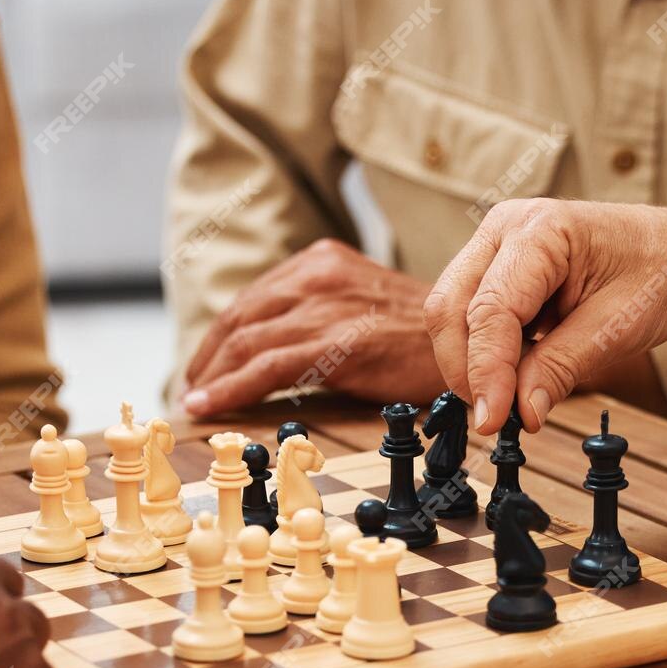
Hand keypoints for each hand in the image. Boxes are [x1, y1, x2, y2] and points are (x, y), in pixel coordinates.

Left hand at [182, 239, 447, 416]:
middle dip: (208, 357)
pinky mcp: (334, 341)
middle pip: (241, 316)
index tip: (205, 364)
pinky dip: (227, 388)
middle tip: (192, 388)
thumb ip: (322, 314)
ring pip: (246, 341)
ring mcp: (325, 306)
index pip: (254, 297)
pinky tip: (206, 406)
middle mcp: (318, 275)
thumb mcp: (365, 305)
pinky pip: (264, 367)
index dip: (221, 335)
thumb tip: (275, 350)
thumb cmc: (422, 337)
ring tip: (195, 402)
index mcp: (323, 261)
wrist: (475, 344)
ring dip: (210, 376)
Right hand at [425, 200, 666, 433]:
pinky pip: (470, 318)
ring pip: (451, 315)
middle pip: (450, 308)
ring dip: (473, 364)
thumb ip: (562, 367)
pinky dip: (486, 354)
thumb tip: (520, 414)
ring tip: (514, 397)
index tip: (492, 421)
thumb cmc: (660, 273)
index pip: (491, 309)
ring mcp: (495, 247)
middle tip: (496, 419)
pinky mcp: (495, 270)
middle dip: (466, 370)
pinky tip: (519, 372)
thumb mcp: (619, 328)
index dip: (486, 371)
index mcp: (541, 229)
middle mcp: (505, 229)